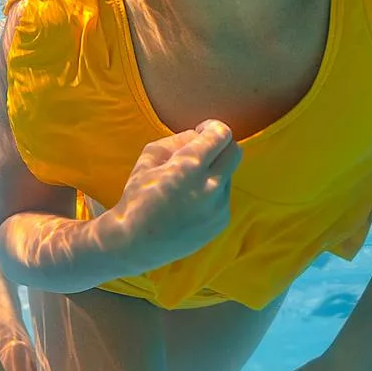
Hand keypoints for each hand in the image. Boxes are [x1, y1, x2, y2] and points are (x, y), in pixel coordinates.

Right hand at [106, 121, 241, 275]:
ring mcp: (219, 207)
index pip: (220, 134)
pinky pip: (224, 196)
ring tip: (188, 183)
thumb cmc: (137, 198)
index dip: (212, 127)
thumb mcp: (148, 159)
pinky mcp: (221, 222)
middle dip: (221, 145)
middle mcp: (210, 186)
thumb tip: (198, 136)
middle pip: (235, 151)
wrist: (136, 243)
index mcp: (189, 166)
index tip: (203, 130)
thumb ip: (176, 140)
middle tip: (203, 150)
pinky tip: (190, 202)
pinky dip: (212, 192)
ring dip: (214, 171)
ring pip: (228, 175)